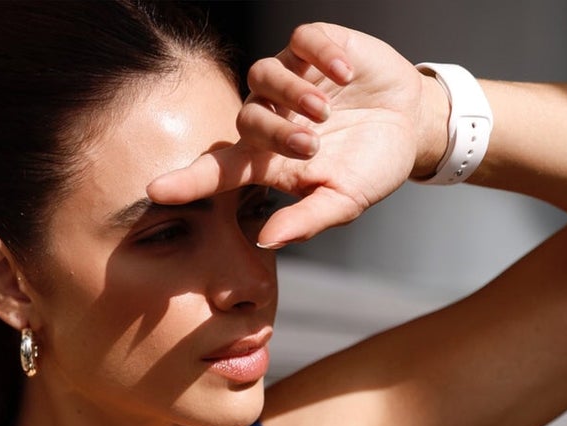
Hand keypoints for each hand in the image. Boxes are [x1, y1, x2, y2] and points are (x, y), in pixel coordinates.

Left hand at [146, 21, 439, 247]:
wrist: (410, 124)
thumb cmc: (371, 167)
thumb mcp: (344, 201)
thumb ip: (306, 221)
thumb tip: (265, 242)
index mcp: (271, 161)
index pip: (219, 171)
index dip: (188, 181)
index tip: (156, 190)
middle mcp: (272, 117)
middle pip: (246, 119)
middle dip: (274, 134)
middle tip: (311, 147)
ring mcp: (290, 79)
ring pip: (262, 76)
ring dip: (291, 94)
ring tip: (324, 112)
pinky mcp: (314, 47)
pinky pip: (301, 41)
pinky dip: (321, 56)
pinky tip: (346, 76)